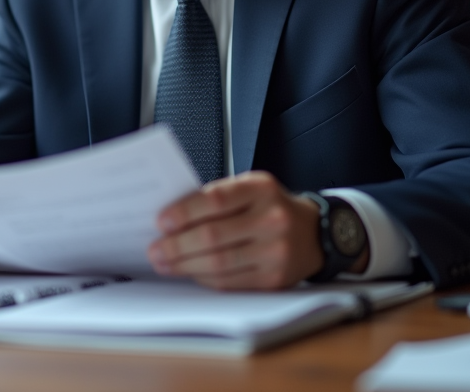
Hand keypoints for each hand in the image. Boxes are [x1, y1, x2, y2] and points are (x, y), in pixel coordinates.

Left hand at [146, 171, 326, 289]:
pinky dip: (204, 279)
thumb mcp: (250, 188)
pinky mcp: (274, 279)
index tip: (161, 221)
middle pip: (214, 236)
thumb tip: (171, 218)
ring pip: (219, 263)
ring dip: (185, 266)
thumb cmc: (270, 207)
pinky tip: (190, 273)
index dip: (184, 212)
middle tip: (155, 250)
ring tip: (164, 264)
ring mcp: (275, 251)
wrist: (314, 232)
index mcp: (261, 188)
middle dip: (177, 245)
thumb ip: (217, 197)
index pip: (216, 199)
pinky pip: (230, 282)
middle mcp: (271, 218)